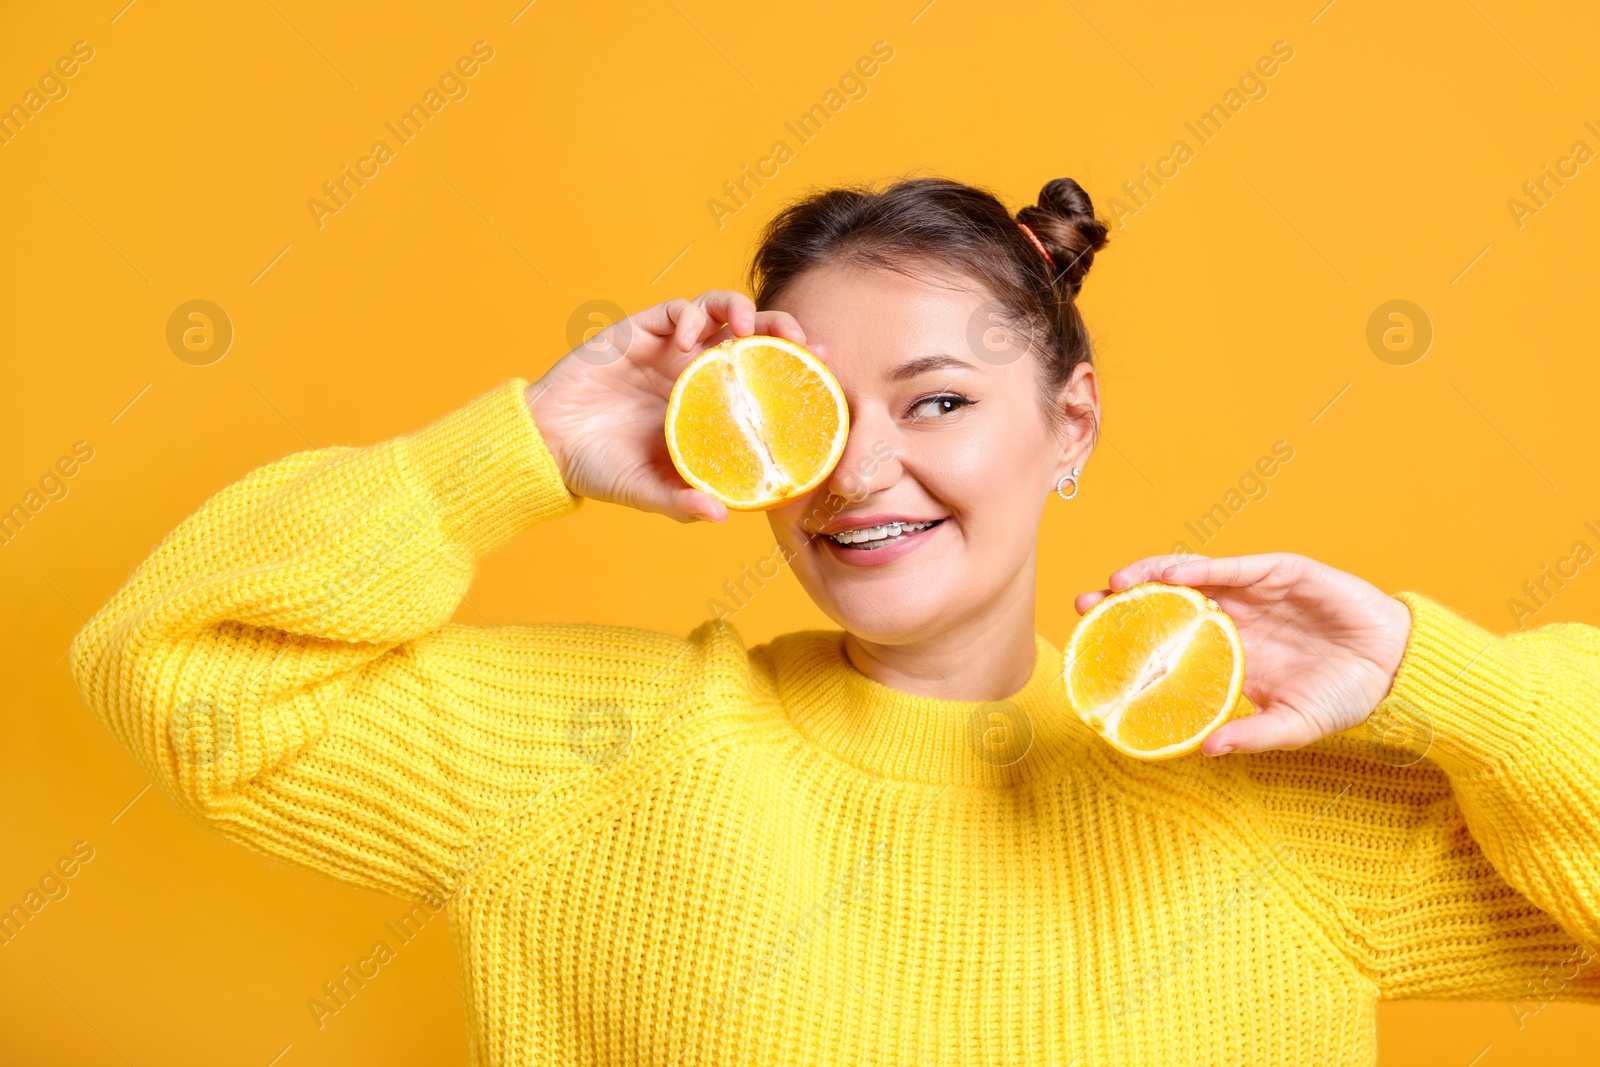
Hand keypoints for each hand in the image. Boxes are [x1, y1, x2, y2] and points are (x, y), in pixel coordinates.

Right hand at [526, 290, 812, 522]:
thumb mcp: (645, 491)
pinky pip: (678, 310)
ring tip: (748, 329)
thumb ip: (680, 502)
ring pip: (722, 312)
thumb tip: (722, 515)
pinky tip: (686, 339)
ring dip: (742, 310)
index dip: (795, 371)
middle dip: (783, 329)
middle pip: (755, 338)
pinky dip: (691, 316)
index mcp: (710, 407)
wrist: (546, 444)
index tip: (823, 371)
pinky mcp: (641, 331)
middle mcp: (698, 373)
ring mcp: (671, 350)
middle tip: (801, 340)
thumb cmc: (600, 471)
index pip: (765, 379)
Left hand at [1074, 552, 1413, 755]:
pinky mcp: (1278, 572)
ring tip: (1117, 584)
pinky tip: (1173, 574)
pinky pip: (1232, 567)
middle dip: (1124, 601)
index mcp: (1227, 652)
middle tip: (1086, 605)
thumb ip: (1252, 735)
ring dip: (1151, 576)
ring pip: (1191, 577)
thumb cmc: (1343, 696)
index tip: (1091, 645)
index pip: (1168, 640)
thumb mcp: (1293, 724)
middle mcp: (1232, 618)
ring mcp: (1252, 593)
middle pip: (1166, 603)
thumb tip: (1208, 752)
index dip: (1131, 639)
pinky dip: (1201, 567)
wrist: (1396, 667)